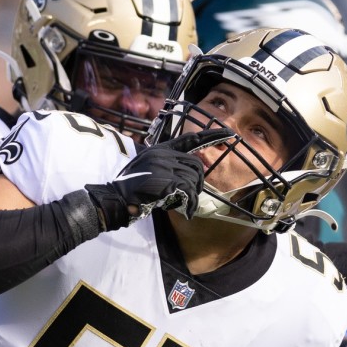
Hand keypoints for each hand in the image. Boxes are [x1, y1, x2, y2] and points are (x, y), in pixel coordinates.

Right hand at [85, 128, 232, 227]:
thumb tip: (189, 173)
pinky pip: (189, 193)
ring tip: (182, 205)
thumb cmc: (131, 187)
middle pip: (196, 166)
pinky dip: (190, 205)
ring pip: (194, 180)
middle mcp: (164, 154)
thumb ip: (166, 165)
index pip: (190, 139)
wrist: (116, 197)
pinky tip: (184, 212)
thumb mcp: (148, 168)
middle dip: (198, 183)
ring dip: (192, 197)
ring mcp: (165, 166)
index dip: (211, 136)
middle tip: (191, 197)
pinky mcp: (167, 181)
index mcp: (160, 149)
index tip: (229, 134)